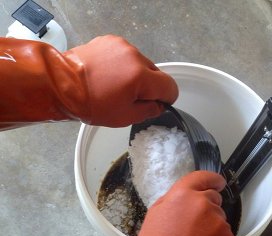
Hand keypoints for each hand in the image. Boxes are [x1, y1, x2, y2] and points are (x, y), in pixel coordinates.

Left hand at [63, 35, 177, 126]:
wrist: (60, 83)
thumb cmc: (90, 104)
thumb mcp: (125, 116)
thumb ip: (150, 110)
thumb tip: (159, 105)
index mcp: (140, 76)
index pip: (169, 86)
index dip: (168, 97)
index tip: (160, 103)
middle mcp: (134, 56)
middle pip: (155, 73)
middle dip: (148, 86)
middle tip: (130, 97)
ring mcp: (122, 46)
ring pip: (141, 63)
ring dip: (135, 74)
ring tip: (115, 85)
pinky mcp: (110, 41)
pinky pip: (126, 55)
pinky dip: (123, 64)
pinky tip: (108, 74)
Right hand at [137, 171, 235, 235]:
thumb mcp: (155, 214)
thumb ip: (173, 199)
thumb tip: (186, 197)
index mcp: (184, 194)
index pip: (203, 177)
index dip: (213, 179)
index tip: (218, 182)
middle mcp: (204, 204)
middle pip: (214, 199)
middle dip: (207, 208)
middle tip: (194, 226)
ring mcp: (218, 222)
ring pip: (220, 219)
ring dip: (212, 227)